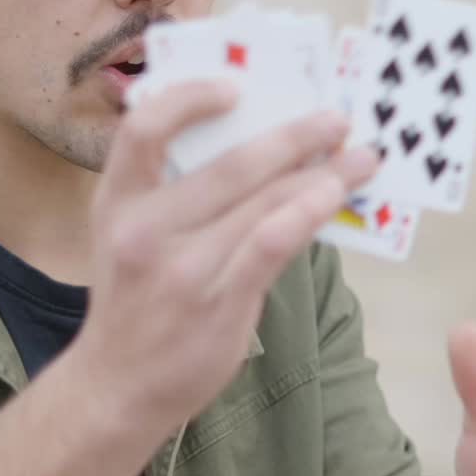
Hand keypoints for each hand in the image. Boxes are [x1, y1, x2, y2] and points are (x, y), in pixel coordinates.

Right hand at [75, 79, 376, 441]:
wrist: (118, 387)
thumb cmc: (135, 305)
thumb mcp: (129, 240)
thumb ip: (174, 198)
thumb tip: (259, 155)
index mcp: (116, 203)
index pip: (142, 130)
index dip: (188, 99)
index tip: (235, 88)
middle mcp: (144, 230)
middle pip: (229, 163)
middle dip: (294, 135)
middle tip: (335, 119)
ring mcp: (182, 268)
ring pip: (262, 202)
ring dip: (320, 174)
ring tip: (359, 159)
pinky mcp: (218, 302)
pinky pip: (272, 244)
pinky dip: (307, 213)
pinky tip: (332, 199)